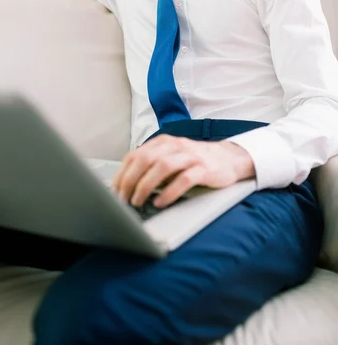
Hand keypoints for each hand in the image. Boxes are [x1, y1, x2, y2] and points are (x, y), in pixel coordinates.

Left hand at [113, 135, 254, 207]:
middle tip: (122, 199)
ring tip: (138, 202)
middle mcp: (175, 146)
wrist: (229, 158)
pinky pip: (184, 179)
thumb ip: (153, 166)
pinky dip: (169, 191)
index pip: (135, 155)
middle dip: (130, 181)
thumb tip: (127, 186)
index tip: (114, 191)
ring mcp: (190, 156)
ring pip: (162, 167)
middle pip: (145, 159)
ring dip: (146, 185)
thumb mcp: (172, 158)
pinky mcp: (204, 169)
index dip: (122, 173)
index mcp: (163, 142)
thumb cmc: (195, 161)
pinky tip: (161, 202)